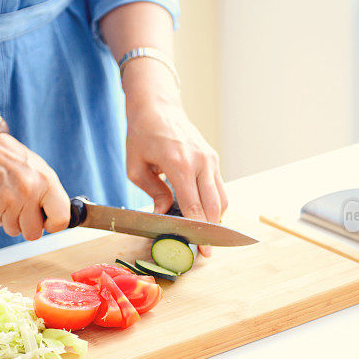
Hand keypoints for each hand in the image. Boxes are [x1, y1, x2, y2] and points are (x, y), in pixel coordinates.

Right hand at [0, 133, 70, 239]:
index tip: (47, 221)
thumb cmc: (14, 162)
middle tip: (24, 210)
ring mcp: (9, 200)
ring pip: (14, 230)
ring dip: (11, 219)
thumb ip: (50, 196)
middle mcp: (29, 191)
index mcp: (46, 182)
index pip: (61, 219)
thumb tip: (58, 221)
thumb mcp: (41, 171)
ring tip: (9, 199)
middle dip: (29, 225)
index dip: (54, 225)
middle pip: (34, 233)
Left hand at [123, 60, 228, 255]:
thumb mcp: (136, 167)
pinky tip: (202, 213)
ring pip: (222, 198)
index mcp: (180, 164)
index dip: (198, 232)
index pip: (194, 206)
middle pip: (214, 207)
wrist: (157, 106)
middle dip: (211, 232)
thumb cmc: (141, 135)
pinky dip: (214, 203)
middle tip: (204, 251)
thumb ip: (153, 193)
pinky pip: (219, 187)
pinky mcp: (213, 158)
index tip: (203, 252)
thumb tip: (164, 215)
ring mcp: (210, 159)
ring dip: (214, 218)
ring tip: (201, 232)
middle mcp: (201, 161)